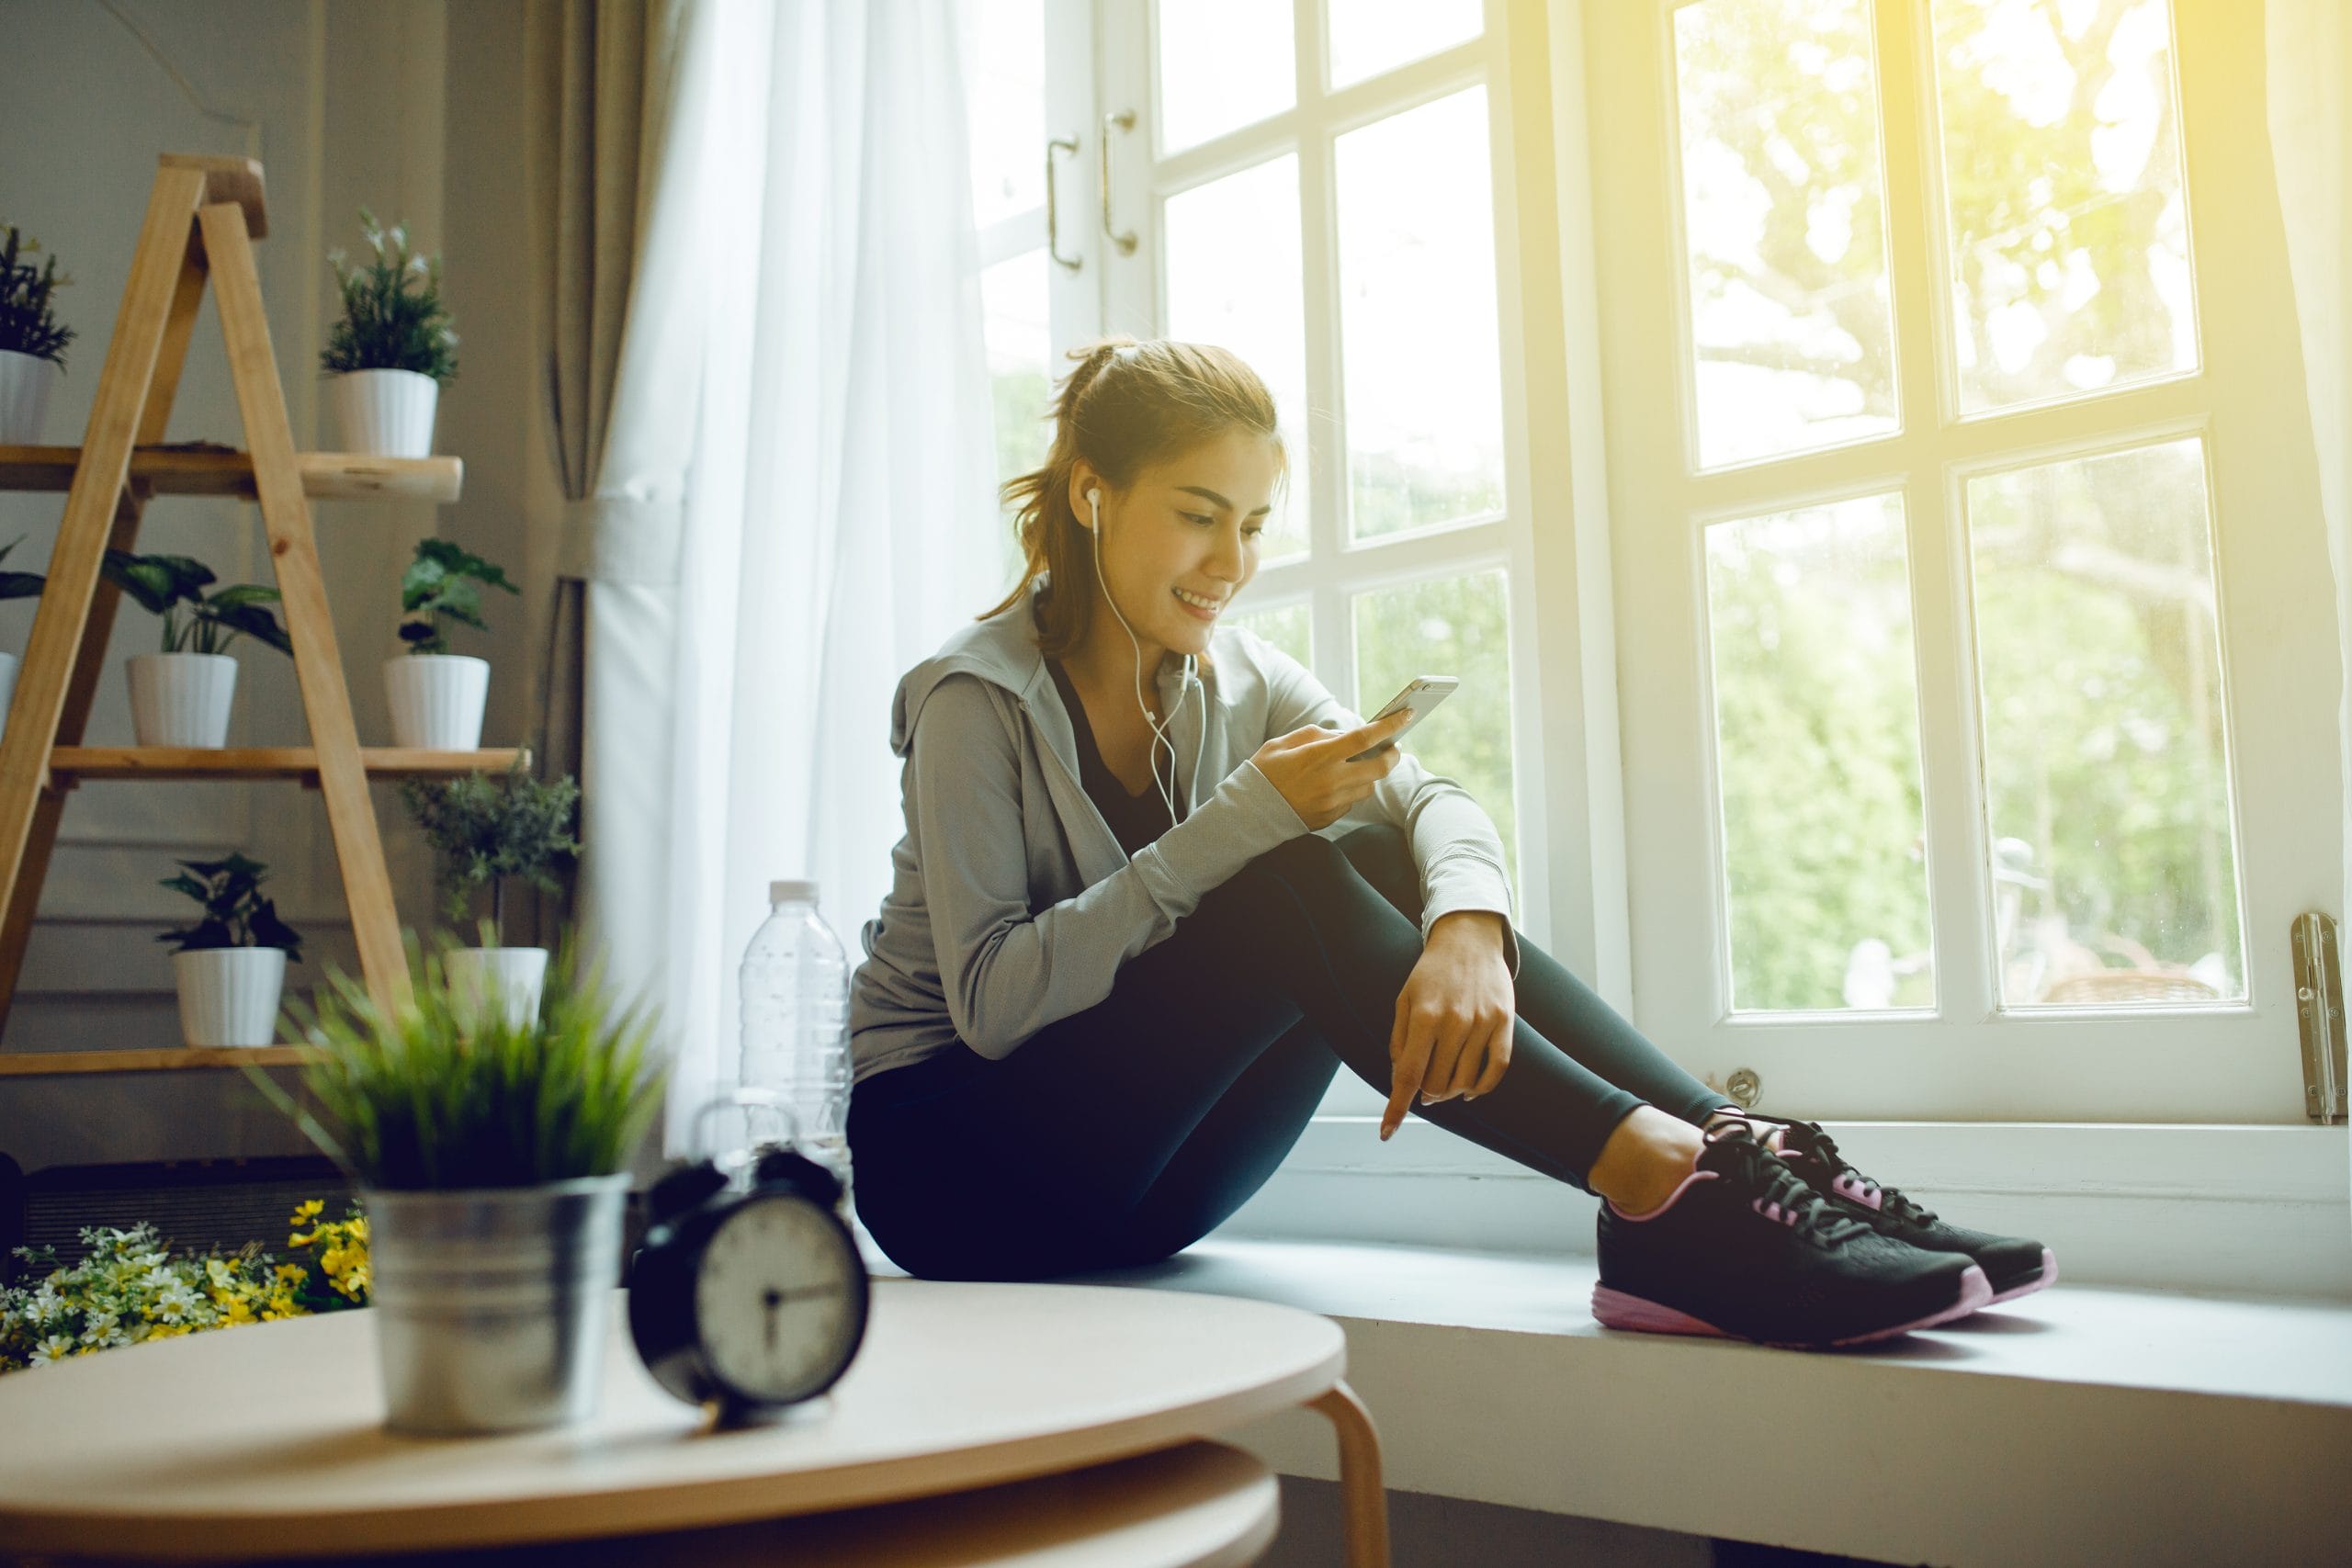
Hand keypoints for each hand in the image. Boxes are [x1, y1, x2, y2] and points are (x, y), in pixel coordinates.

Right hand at [1250, 708, 1410, 829]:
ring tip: (1357, 765)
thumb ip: (1318, 735)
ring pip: (1369, 786)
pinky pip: (1352, 801)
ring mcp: (1332, 802)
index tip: (1406, 715)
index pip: (1364, 738)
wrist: (1248, 811)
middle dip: (1392, 755)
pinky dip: (1352, 789)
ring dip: (1369, 774)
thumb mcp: (1285, 742)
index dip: (1389, 726)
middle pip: (1379, 767)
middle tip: (1393, 747)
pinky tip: (1337, 783)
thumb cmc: (1265, 771)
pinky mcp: (1330, 817)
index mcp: (1319, 757)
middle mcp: (1330, 781)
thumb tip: (1345, 736)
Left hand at [1380, 912, 1513, 1140]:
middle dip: (1426, 1094)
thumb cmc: (1430, 973)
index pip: (1409, 1074)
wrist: (1468, 939)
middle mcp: (1456, 1021)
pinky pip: (1497, 1069)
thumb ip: (1400, 1042)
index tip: (1386, 1133)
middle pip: (1437, 1083)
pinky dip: (1482, 1088)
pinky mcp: (1506, 1022)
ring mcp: (1484, 1022)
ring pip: (1466, 1081)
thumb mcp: (1404, 1001)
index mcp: (1425, 1016)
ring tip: (1443, 1086)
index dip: (1396, 1107)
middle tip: (1424, 1089)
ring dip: (1451, 1092)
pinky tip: (1470, 1091)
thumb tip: (1402, 1081)